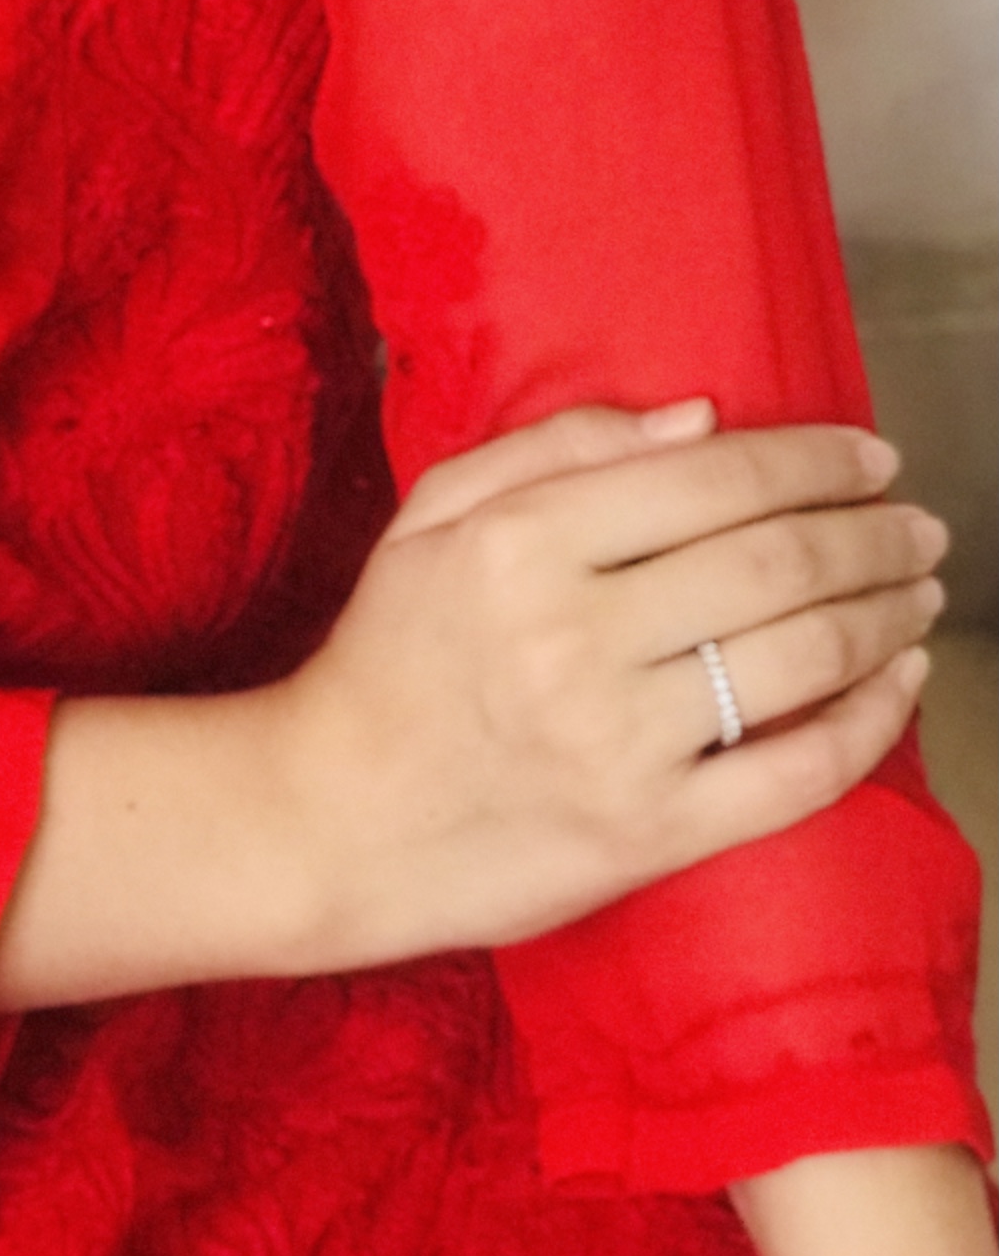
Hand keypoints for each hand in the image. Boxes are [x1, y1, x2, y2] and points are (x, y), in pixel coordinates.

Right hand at [255, 398, 942, 971]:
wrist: (332, 818)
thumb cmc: (390, 654)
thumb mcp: (435, 515)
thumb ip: (559, 448)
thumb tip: (699, 420)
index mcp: (523, 541)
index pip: (711, 479)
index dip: (812, 460)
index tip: (871, 453)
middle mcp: (576, 635)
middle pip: (773, 562)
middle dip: (871, 533)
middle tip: (922, 523)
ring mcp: (619, 742)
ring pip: (799, 660)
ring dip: (886, 617)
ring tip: (922, 592)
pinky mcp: (649, 835)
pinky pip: (793, 775)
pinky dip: (868, 725)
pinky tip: (901, 685)